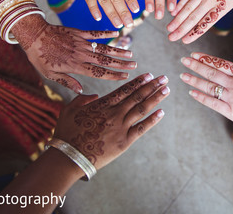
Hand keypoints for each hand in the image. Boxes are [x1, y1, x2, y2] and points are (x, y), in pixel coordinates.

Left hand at [12, 15, 136, 93]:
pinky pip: (95, 33)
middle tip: (135, 65)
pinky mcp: (78, 33)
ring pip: (103, 47)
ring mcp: (81, 42)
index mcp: (75, 66)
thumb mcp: (50, 75)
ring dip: (117, 50)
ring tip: (130, 53)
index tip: (125, 77)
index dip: (113, 75)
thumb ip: (67, 82)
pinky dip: (106, 33)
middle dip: (121, 64)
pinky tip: (117, 33)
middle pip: (105, 60)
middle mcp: (81, 54)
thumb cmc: (40, 57)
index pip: (99, 72)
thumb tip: (81, 91)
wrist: (34, 36)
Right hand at [54, 73, 168, 169]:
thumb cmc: (66, 133)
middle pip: (137, 96)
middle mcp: (114, 113)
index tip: (149, 75)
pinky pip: (141, 128)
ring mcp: (120, 127)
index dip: (138, 82)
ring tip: (166, 89)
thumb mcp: (69, 110)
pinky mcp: (124, 142)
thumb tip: (95, 95)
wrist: (69, 157)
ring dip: (155, 98)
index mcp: (102, 104)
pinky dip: (152, 120)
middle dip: (152, 86)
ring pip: (141, 109)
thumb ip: (82, 99)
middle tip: (164, 78)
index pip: (124, 90)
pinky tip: (162, 112)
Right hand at [168, 0, 232, 42]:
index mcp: (222, 6)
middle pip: (193, 17)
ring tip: (169, 28)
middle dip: (181, 29)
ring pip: (187, 8)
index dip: (195, 33)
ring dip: (177, 19)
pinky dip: (179, 4)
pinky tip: (173, 12)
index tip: (185, 41)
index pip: (206, 23)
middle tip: (171, 38)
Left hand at [180, 51, 232, 127]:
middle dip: (196, 66)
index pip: (218, 63)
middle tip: (183, 60)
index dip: (205, 58)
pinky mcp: (230, 111)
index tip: (193, 54)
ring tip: (183, 76)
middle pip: (210, 72)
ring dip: (195, 80)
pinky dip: (202, 98)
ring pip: (209, 86)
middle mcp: (232, 83)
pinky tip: (192, 93)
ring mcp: (230, 97)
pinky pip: (212, 103)